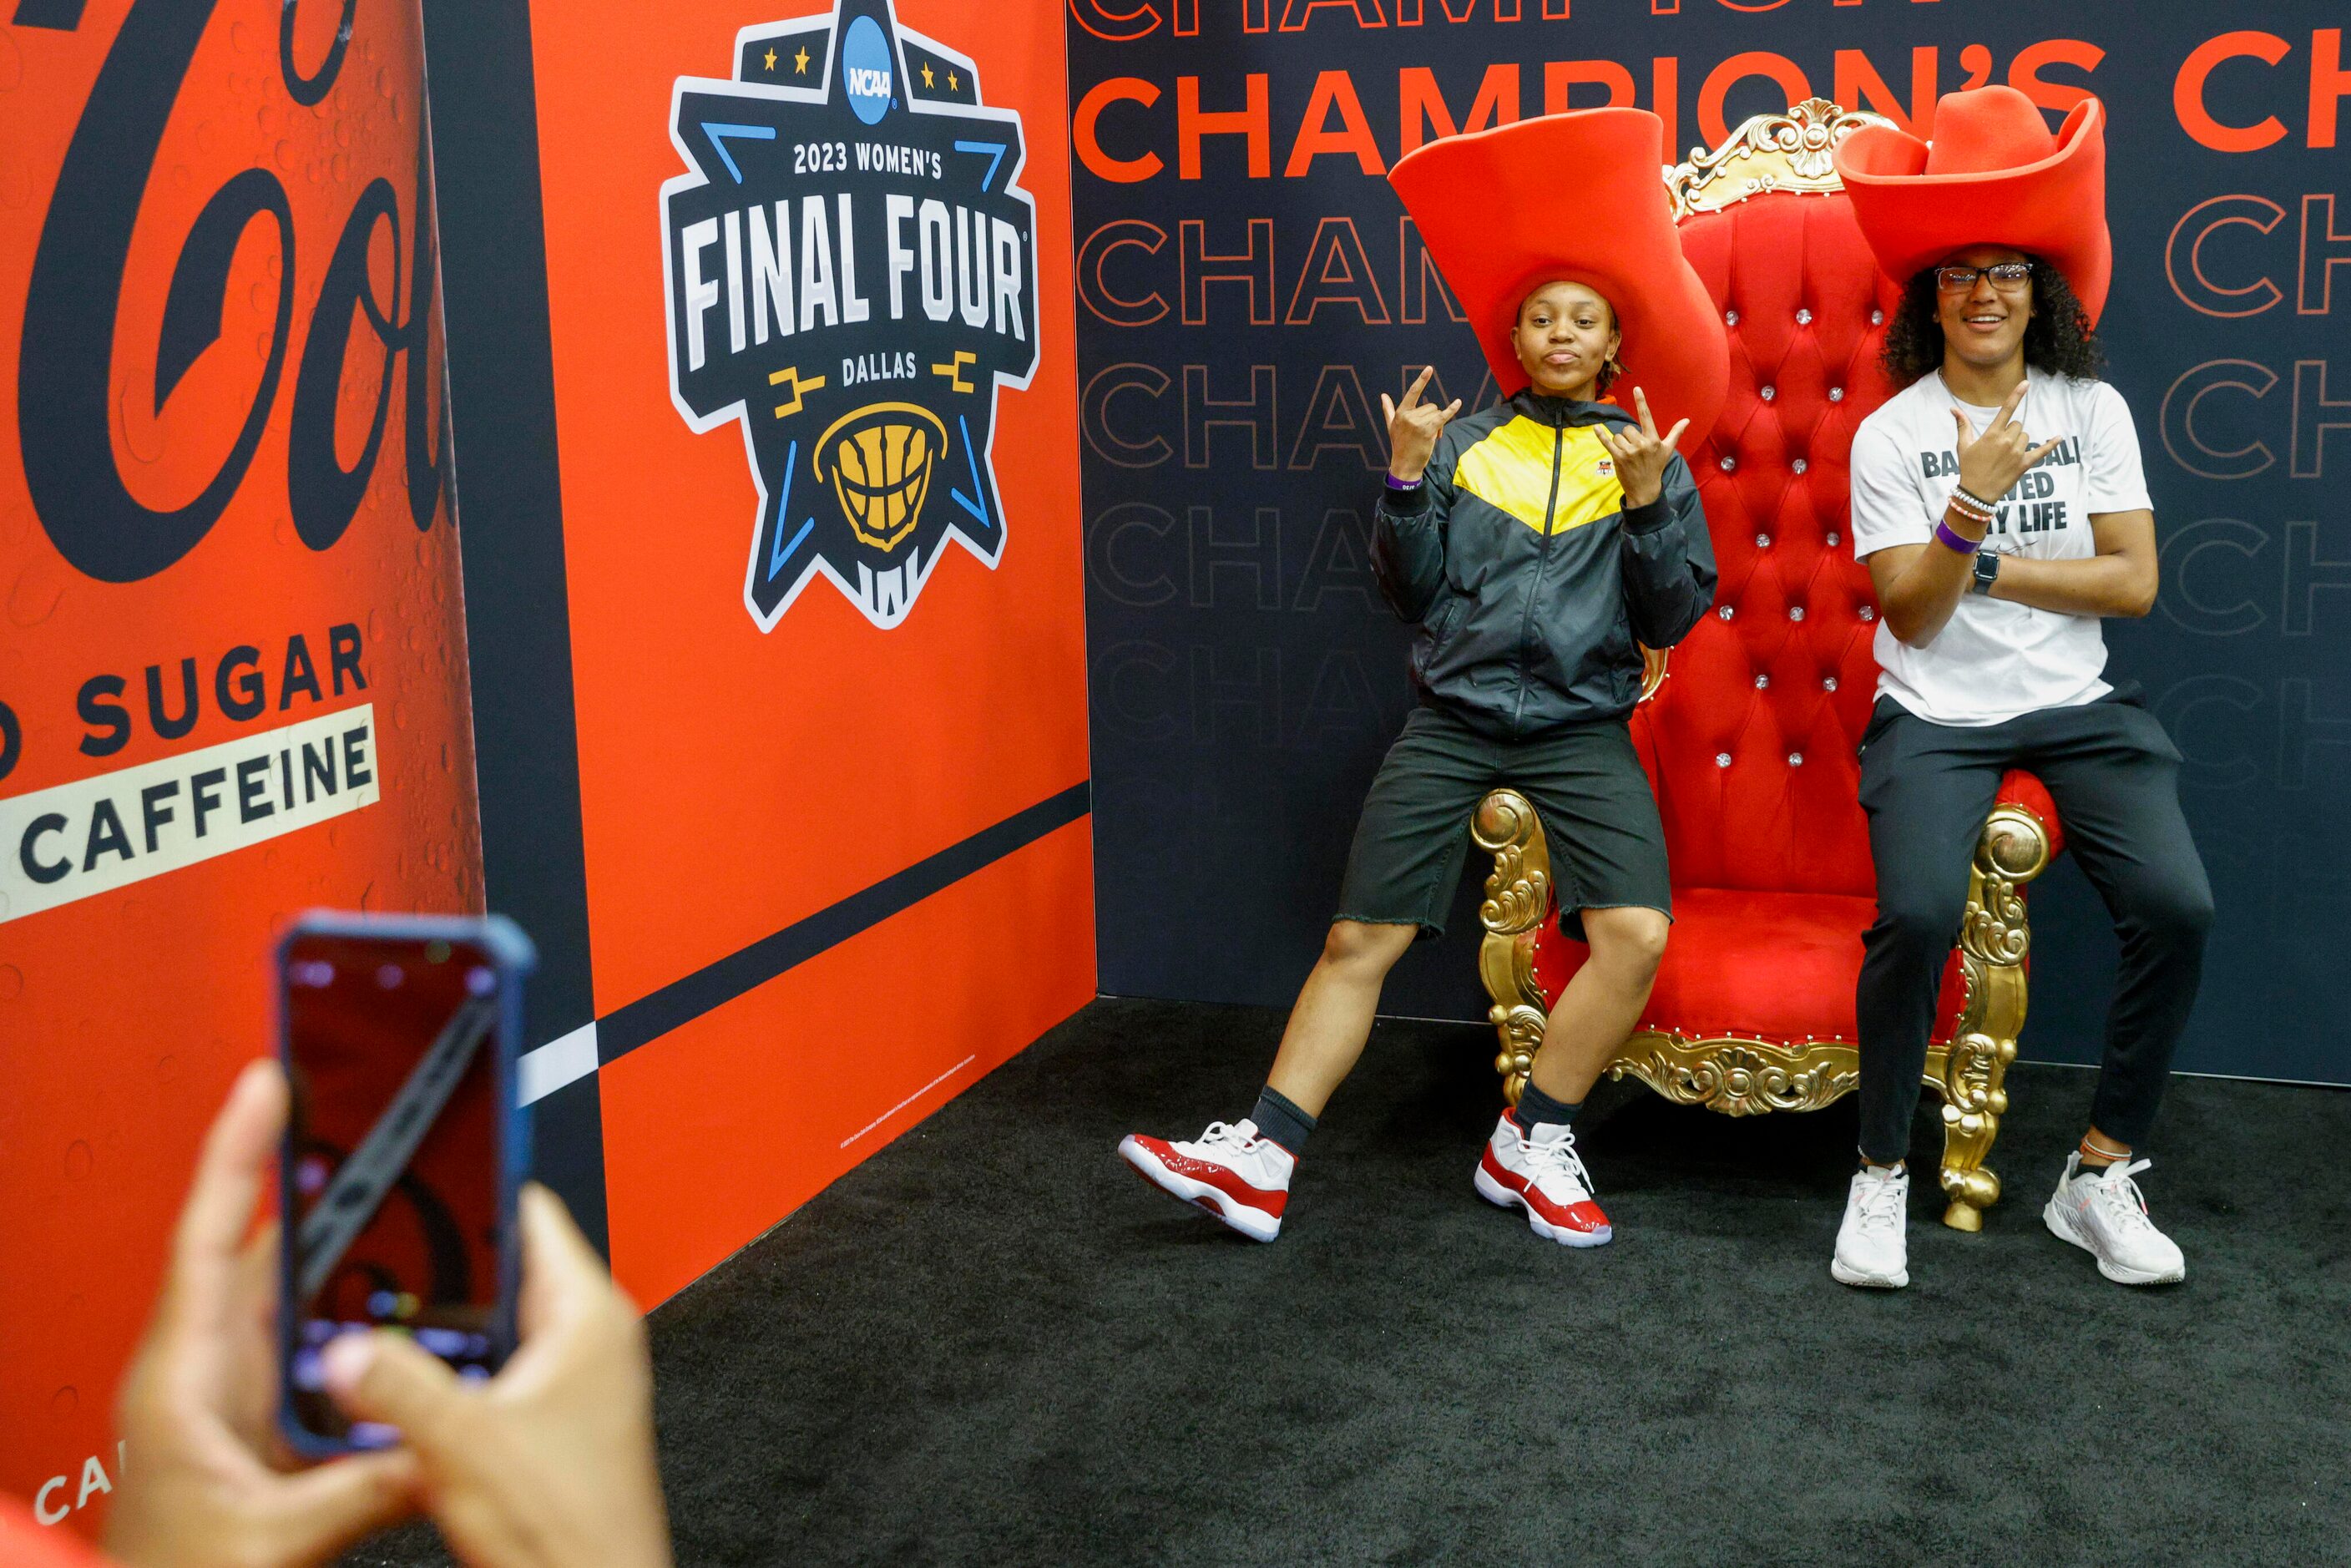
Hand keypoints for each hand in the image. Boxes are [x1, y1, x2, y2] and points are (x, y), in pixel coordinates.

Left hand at [106, 1061, 418, 1567]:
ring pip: (294, 1294)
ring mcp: (229, 1394)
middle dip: (317, 1186)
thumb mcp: (270, 1540)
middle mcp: (201, 1374)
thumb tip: (443, 1443)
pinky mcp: (258, 1420)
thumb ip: (359, 1489)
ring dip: (346, 1251)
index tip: (266, 1084)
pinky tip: (397, 1302)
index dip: (236, 1154)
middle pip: (262, 1250)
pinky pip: (312, 1340)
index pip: (205, 1238)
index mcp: (182, 1381)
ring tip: (399, 1199)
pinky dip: (355, 1309)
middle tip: (367, 1125)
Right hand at [321, 1185, 671, 1567]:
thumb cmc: (569, 1529)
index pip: (532, 1212)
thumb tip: (346, 1348)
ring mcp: (574, 1381)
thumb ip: (398, 1383)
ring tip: (377, 1325)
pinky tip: (407, 1393)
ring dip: (440, 1332)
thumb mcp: (463, 1441)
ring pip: (491, 1327)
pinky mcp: (553, 1422)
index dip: (475, 1184)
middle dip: (439, 1268)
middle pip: (500, 1270)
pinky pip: (492, 1374)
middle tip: (376, 1254)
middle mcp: (590, 1339)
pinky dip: (451, 1377)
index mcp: (588, 1315)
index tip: (428, 1162)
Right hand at [1380, 366, 1460, 482]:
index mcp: (1401, 413)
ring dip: (1438, 424)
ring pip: (1437, 413)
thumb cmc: (1399, 445)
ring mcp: (1418, 423)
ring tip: (1432, 436)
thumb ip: (1388, 409)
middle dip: (1433, 417)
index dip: (1422, 380)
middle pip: (1431, 406)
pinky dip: (1451, 410)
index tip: (1429, 368)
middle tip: (1427, 432)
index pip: (1413, 392)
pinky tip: (1458, 402)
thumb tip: (1383, 395)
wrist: (1405, 464)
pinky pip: (1442, 417)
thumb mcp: (1392, 426)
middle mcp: (1408, 416)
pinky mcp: (1428, 430)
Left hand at [1594, 387, 1688, 509]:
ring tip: (1628, 455)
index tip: (1636, 388)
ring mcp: (1629, 452)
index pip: (1646, 417)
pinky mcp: (1618, 458)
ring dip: (1620, 443)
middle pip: (1628, 428)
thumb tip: (1686, 420)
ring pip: (1618, 436)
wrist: (1645, 489)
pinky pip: (1608, 442)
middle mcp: (1641, 444)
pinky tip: (1596, 427)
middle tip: (1635, 450)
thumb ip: (1675, 433)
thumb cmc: (1656, 467)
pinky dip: (1601, 435)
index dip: (1641, 402)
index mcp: (1653, 440)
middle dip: (1629, 437)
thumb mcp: (1667, 450)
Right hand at [1953, 380, 2061, 504]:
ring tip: (2006, 455)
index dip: (2016, 395)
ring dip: (2019, 441)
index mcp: (1992, 434)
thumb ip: (1963, 425)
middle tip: (1999, 447)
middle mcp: (2006, 441)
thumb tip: (1954, 409)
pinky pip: (2042, 451)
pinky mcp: (2025, 464)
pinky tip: (2058, 438)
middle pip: (2017, 425)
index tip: (2026, 383)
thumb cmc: (1968, 468)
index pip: (2006, 409)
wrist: (1976, 493)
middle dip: (2010, 431)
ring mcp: (2017, 452)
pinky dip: (2050, 445)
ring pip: (2025, 436)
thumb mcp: (1963, 446)